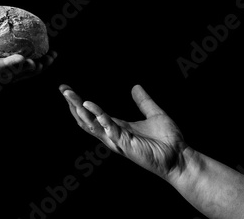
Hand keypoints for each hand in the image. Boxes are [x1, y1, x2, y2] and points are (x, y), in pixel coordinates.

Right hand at [0, 28, 55, 87]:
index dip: (10, 66)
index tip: (26, 58)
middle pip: (4, 78)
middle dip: (28, 70)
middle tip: (48, 59)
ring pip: (5, 76)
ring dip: (28, 69)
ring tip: (49, 58)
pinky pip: (0, 71)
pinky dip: (17, 66)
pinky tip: (32, 58)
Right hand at [59, 84, 186, 179]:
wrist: (181, 158)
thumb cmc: (169, 141)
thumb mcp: (154, 114)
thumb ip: (143, 101)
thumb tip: (135, 86)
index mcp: (117, 127)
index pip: (91, 115)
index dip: (78, 103)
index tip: (67, 90)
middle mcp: (113, 134)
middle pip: (85, 120)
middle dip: (72, 105)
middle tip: (63, 90)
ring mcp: (117, 140)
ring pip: (91, 125)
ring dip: (79, 110)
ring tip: (70, 96)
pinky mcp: (125, 144)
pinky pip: (108, 129)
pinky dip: (98, 116)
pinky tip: (90, 105)